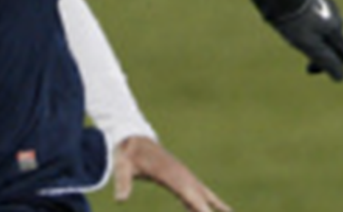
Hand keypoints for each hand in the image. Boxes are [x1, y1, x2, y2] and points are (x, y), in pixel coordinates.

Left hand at [113, 136, 230, 211]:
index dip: (200, 209)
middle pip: (202, 200)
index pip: (189, 196)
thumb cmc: (127, 153)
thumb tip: (119, 200)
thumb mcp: (122, 166)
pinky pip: (201, 194)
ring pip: (206, 197)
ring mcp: (185, 176)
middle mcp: (182, 176)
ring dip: (219, 207)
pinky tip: (223, 210)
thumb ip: (123, 182)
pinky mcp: (183, 178)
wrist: (134, 137)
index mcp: (169, 174)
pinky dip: (212, 203)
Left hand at [253, 0, 342, 81]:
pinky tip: (291, 20)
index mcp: (336, 29)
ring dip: (312, 35)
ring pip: (324, 28)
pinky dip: (307, 23)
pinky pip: (315, 16)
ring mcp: (325, 5)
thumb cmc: (293, 21)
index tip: (310, 68)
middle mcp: (336, 16)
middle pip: (333, 42)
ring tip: (291, 33)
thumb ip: (326, 60)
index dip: (333, 65)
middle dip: (319, 50)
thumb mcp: (308, 45)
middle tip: (297, 49)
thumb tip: (341, 77)